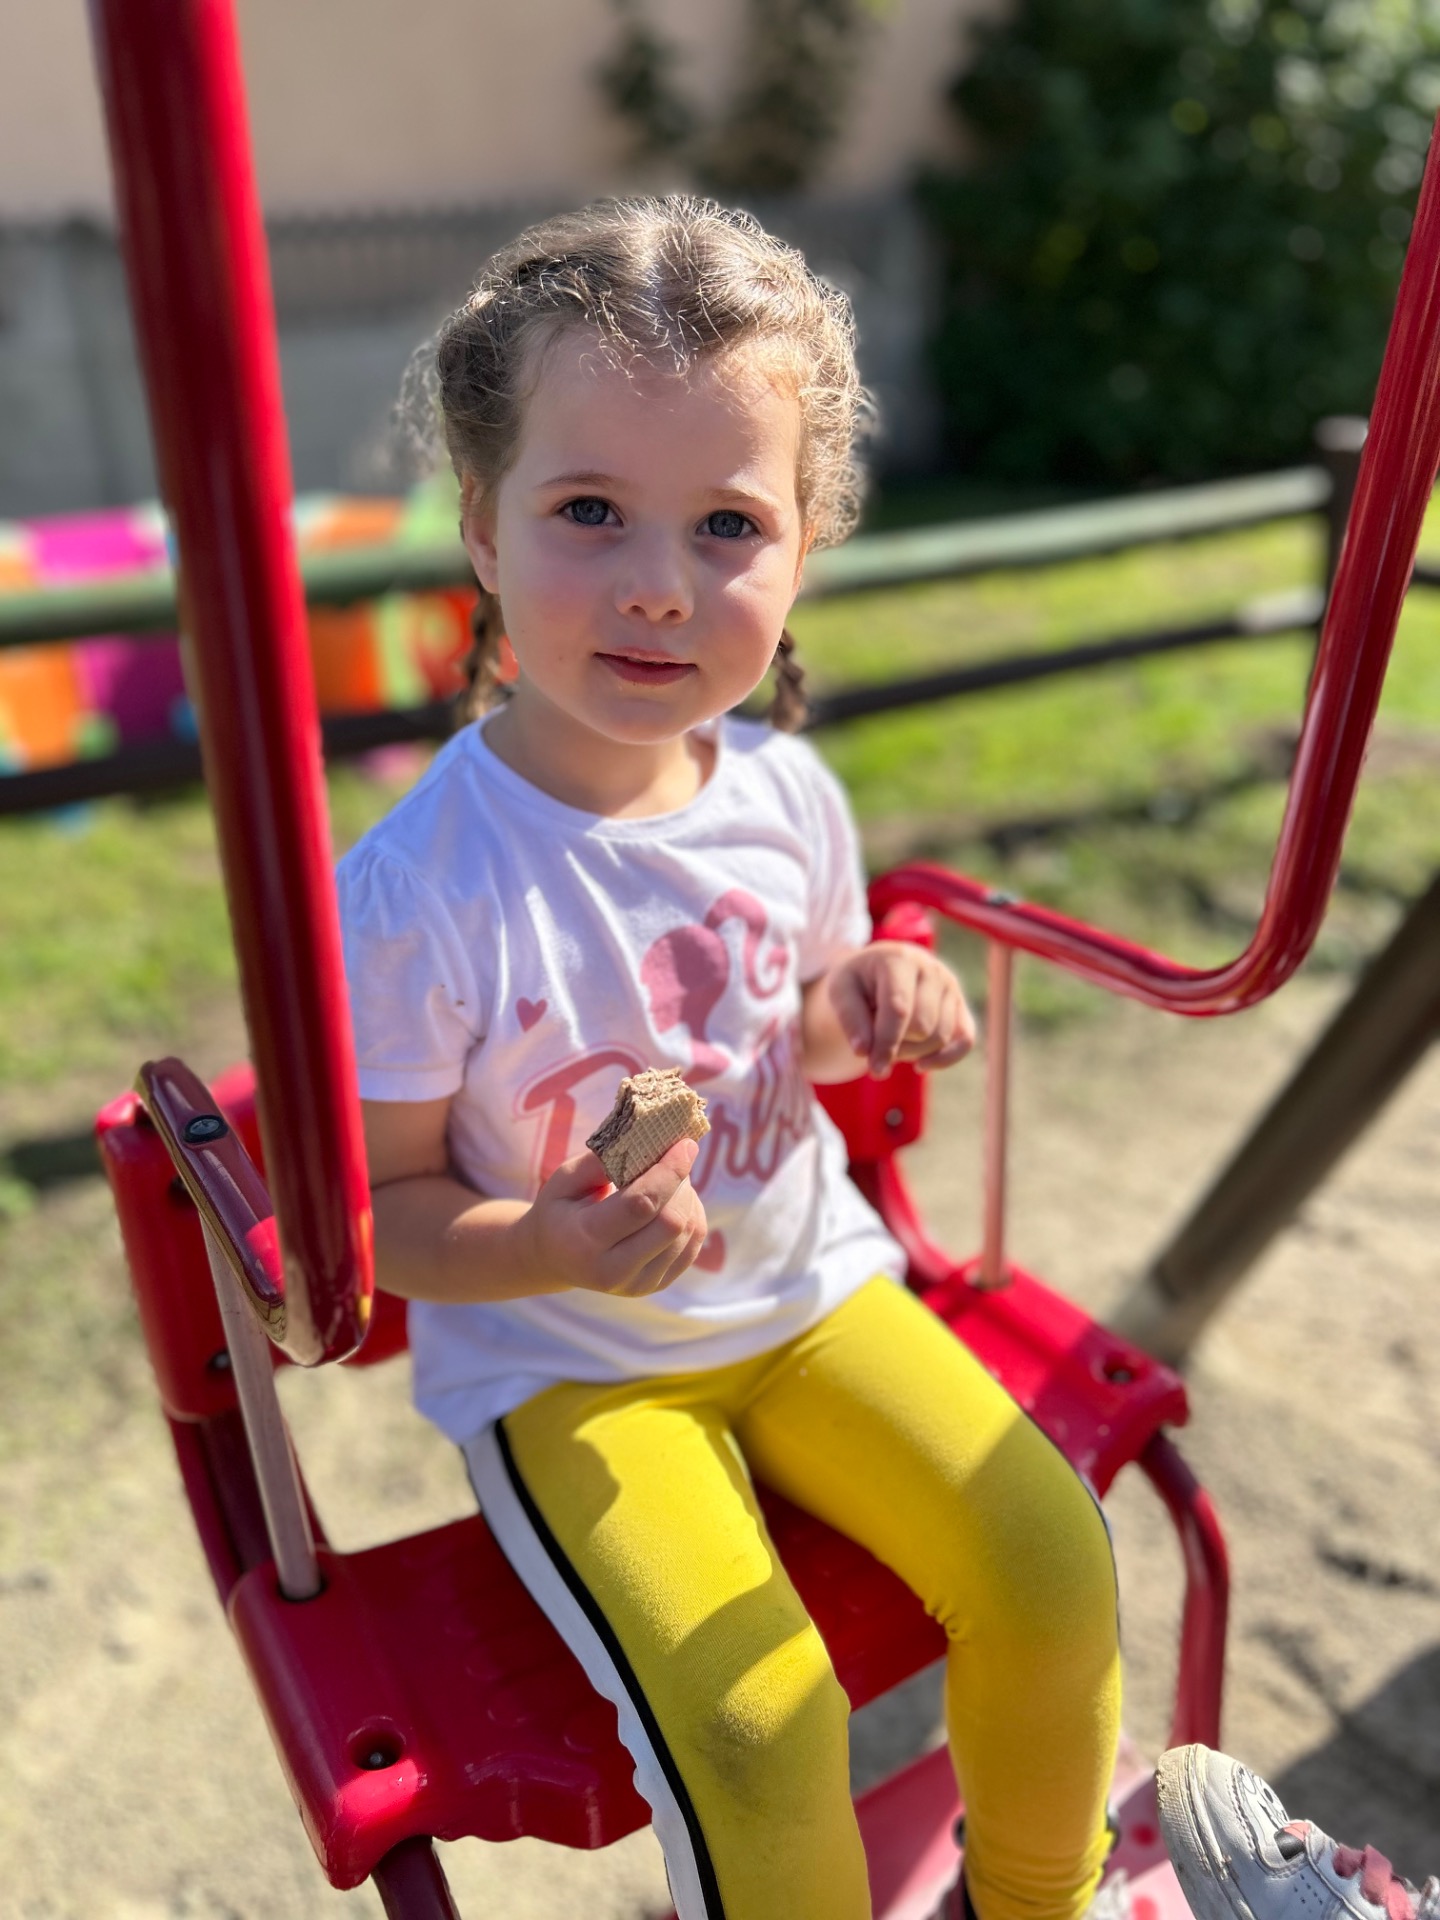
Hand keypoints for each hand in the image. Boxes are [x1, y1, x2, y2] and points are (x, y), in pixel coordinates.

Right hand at [518, 1136, 708, 1297]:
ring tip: (669, 1181)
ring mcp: (638, 1284)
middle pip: (671, 1223)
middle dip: (681, 1183)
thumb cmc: (561, 1209)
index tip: (685, 1144)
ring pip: (687, 1233)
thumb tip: (645, 1142)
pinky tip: (674, 1202)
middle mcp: (613, 1271)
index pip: (640, 1205)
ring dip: (688, 1197)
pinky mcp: (657, 1285)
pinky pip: (693, 1246)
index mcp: (584, 1241)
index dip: (669, 1172)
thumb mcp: (564, 1179)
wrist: (556, 1258)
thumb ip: (600, 1162)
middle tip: (674, 1158)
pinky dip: (692, 1216)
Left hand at [826, 941, 975, 1077]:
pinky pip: (965, 1040)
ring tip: (891, 1041)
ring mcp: (950, 986)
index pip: (899, 1009)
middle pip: (922, 1027)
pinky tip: (920, 1065)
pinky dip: (945, 1059)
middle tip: (876, 1042)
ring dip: (912, 1052)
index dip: (886, 1043)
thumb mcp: (840, 992)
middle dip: (897, 1046)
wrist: (879, 969)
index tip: (874, 1068)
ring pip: (939, 1037)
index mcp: (899, 959)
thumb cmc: (858, 982)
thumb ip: (850, 1020)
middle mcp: (931, 969)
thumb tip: (864, 1052)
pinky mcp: (961, 1004)